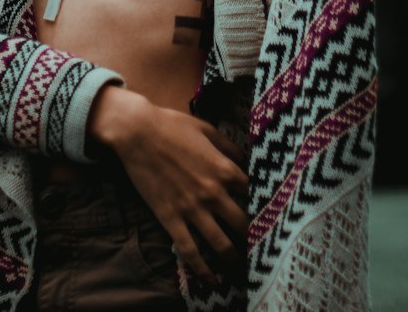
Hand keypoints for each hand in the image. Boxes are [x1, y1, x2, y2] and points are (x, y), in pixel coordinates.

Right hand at [87, 86, 248, 286]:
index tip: (269, 212)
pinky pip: (189, 251)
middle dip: (254, 237)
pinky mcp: (171, 219)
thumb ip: (228, 146)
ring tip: (241, 266)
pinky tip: (212, 280)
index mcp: (224, 169)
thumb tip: (245, 159)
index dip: (263, 203)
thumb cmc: (173, 125)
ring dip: (233, 257)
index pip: (254, 193)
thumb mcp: (207, 129)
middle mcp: (212, 193)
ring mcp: (192, 209)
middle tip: (260, 246)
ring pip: (220, 243)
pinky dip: (202, 270)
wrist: (138, 133)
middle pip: (243, 224)